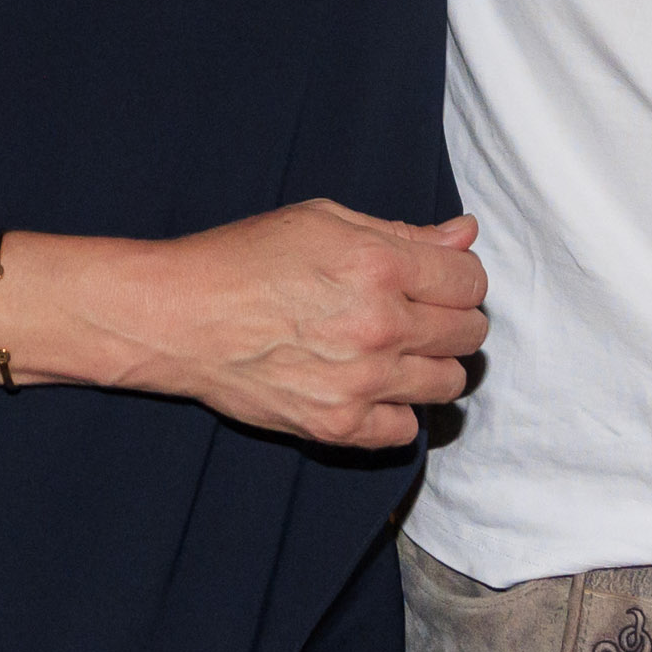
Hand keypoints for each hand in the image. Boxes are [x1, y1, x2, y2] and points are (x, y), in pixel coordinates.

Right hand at [104, 201, 486, 448]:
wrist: (181, 317)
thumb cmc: (246, 259)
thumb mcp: (324, 221)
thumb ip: (404, 232)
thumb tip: (465, 233)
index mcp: (380, 265)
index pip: (471, 281)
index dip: (459, 278)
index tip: (437, 282)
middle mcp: (379, 325)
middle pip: (468, 334)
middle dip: (452, 320)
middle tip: (418, 314)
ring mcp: (361, 381)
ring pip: (448, 384)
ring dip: (432, 366)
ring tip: (396, 352)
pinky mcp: (337, 425)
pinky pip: (406, 430)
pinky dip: (397, 411)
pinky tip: (371, 388)